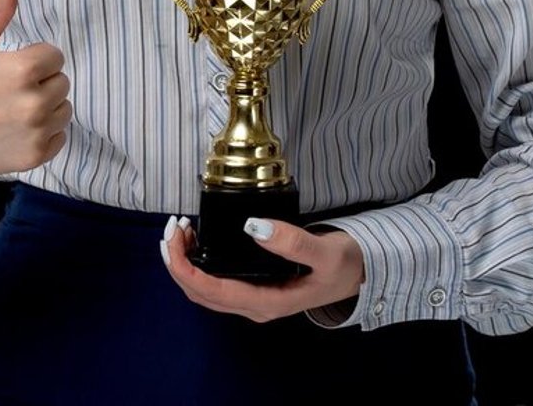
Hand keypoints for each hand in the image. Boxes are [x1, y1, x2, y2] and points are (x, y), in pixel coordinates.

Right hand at [0, 0, 71, 176]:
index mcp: (20, 70)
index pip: (54, 56)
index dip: (33, 58)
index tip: (10, 67)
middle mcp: (33, 103)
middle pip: (61, 82)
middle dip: (40, 81)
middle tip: (8, 88)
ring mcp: (36, 133)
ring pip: (63, 109)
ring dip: (45, 107)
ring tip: (12, 108)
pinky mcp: (35, 156)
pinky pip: (59, 137)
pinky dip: (44, 133)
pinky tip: (16, 129)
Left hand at [159, 215, 362, 321]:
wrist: (360, 274)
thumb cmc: (345, 265)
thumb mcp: (327, 252)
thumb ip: (295, 242)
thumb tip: (256, 228)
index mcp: (268, 302)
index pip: (212, 292)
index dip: (184, 268)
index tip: (173, 241)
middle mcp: (255, 306)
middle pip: (199, 292)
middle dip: (177, 262)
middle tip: (172, 227)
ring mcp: (252, 298)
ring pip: (203, 288)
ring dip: (184, 262)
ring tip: (180, 228)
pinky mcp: (252, 287)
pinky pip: (213, 281)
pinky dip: (196, 261)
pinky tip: (196, 239)